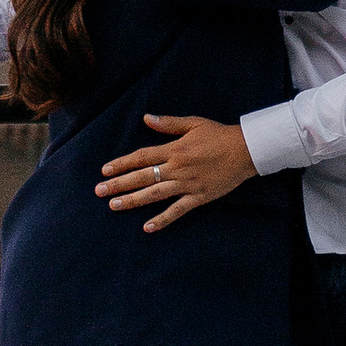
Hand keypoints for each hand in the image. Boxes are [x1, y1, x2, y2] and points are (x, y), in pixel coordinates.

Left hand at [96, 113, 257, 230]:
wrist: (246, 150)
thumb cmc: (219, 135)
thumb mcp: (194, 123)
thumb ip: (168, 123)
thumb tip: (146, 118)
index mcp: (174, 149)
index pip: (141, 157)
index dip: (122, 163)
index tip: (105, 170)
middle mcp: (177, 168)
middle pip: (142, 177)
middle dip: (119, 184)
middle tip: (99, 191)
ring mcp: (187, 184)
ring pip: (154, 194)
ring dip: (132, 200)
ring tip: (114, 205)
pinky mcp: (198, 197)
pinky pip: (177, 210)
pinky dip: (162, 219)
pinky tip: (147, 227)